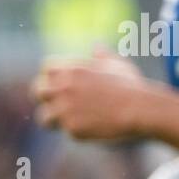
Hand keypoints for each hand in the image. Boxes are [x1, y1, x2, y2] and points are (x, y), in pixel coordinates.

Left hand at [33, 52, 164, 140]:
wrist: (140, 110)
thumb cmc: (132, 86)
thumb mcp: (117, 66)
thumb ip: (103, 57)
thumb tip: (97, 47)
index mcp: (73, 69)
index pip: (46, 68)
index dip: (50, 77)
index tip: (57, 84)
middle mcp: (64, 88)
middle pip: (37, 91)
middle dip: (44, 98)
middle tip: (54, 105)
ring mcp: (66, 109)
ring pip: (44, 117)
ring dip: (53, 119)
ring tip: (67, 121)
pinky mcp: (72, 128)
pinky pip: (66, 131)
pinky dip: (77, 131)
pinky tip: (92, 128)